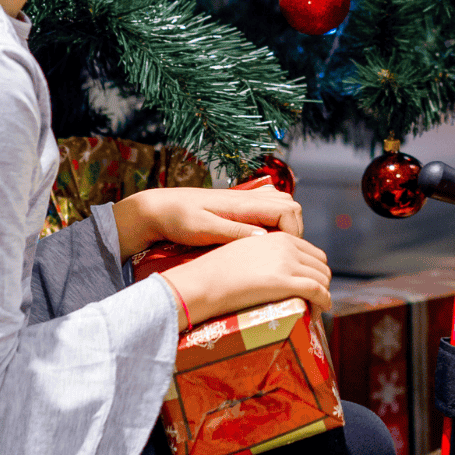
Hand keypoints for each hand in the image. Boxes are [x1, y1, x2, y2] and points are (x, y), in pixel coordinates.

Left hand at [115, 185, 305, 260]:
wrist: (159, 208)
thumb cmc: (178, 219)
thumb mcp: (203, 229)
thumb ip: (234, 232)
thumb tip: (265, 238)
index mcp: (244, 203)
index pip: (288, 210)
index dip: (294, 232)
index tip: (285, 253)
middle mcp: (250, 197)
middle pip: (291, 207)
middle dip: (295, 231)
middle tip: (283, 256)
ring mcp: (247, 199)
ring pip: (284, 206)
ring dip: (287, 227)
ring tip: (276, 250)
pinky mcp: (241, 205)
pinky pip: (271, 208)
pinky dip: (276, 222)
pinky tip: (263, 241)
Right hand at [159, 231, 332, 325]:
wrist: (205, 281)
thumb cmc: (217, 271)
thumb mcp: (246, 250)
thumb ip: (265, 255)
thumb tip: (273, 270)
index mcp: (278, 237)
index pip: (312, 253)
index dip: (315, 271)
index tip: (312, 286)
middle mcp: (287, 247)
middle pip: (321, 265)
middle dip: (322, 283)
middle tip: (315, 300)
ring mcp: (287, 263)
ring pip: (322, 279)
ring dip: (323, 295)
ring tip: (315, 309)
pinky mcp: (285, 282)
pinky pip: (318, 292)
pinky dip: (323, 302)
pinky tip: (318, 312)